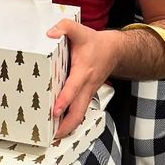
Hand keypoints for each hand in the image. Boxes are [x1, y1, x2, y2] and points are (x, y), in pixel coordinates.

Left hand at [46, 20, 122, 138]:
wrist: (115, 51)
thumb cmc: (94, 42)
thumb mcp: (79, 30)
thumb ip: (65, 27)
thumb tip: (50, 33)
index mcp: (84, 71)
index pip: (73, 88)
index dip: (64, 99)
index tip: (54, 110)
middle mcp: (87, 86)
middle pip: (79, 111)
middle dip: (66, 125)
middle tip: (52, 136)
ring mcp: (88, 92)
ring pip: (80, 114)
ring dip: (68, 126)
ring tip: (52, 136)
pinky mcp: (87, 94)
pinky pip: (79, 110)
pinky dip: (71, 120)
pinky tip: (59, 125)